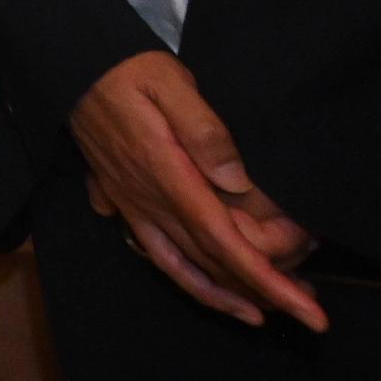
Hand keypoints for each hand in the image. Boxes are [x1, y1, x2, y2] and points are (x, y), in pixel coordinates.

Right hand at [70, 51, 325, 330]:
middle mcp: (148, 202)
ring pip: (181, 269)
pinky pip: (157, 255)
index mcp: (166, 177)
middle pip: (210, 264)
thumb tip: (237, 181)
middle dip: (262, 294)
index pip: (225, 244)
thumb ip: (205, 130)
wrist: (71, 66)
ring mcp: (133, 205)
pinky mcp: (123, 201)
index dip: (269, 282)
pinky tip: (206, 283)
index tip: (309, 311)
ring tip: (261, 314)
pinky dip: (187, 279)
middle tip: (309, 311)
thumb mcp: (171, 82)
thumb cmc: (126, 70)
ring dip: (224, 297)